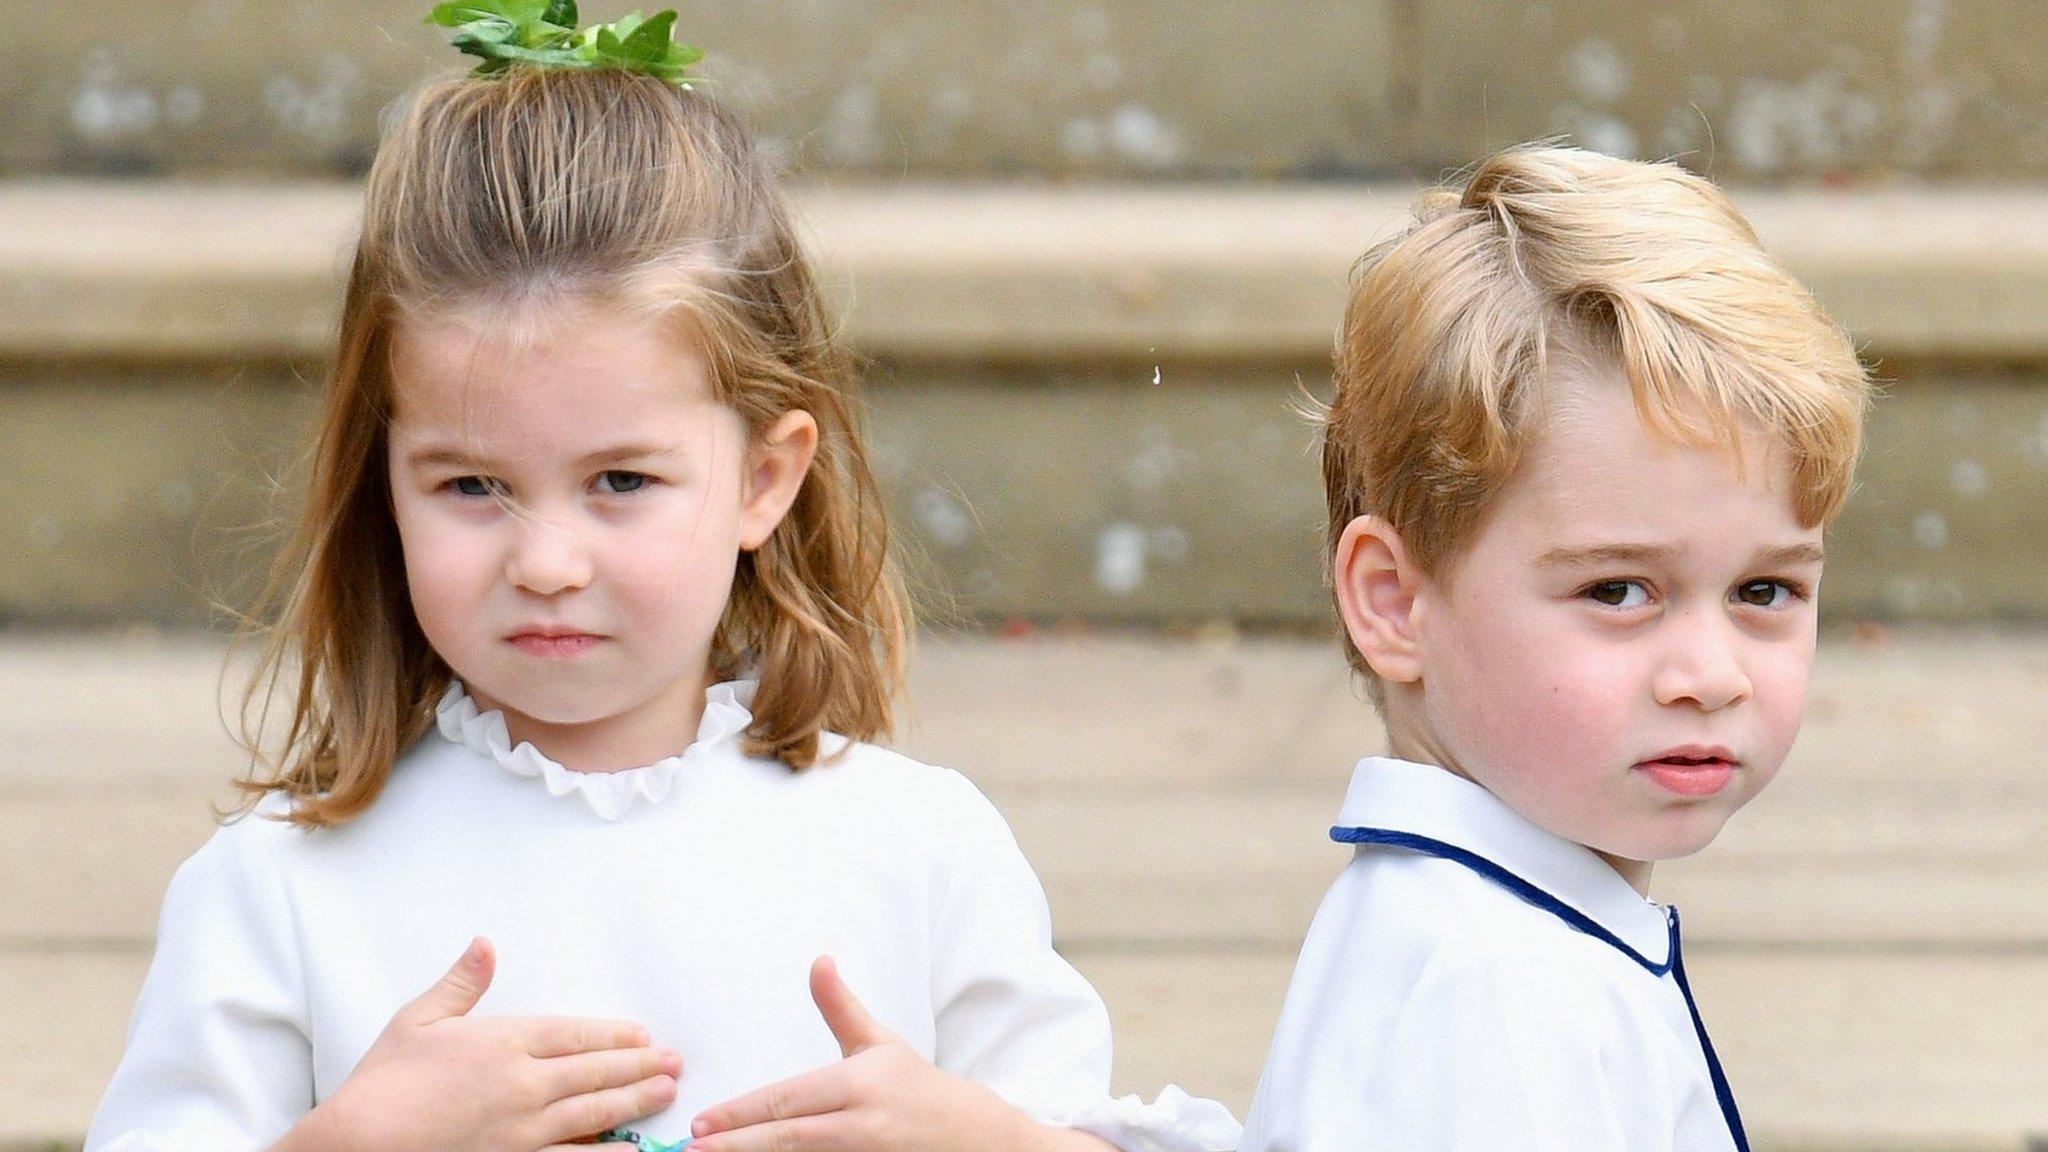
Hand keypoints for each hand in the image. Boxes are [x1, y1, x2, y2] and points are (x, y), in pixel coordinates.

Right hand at [281, 937, 681, 1151]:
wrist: (357, 1144)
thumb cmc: (382, 1085)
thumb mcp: (417, 1021)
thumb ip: (461, 983)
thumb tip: (485, 944)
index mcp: (502, 1043)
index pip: (574, 1035)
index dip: (614, 1035)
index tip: (642, 1035)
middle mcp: (522, 1085)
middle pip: (595, 1071)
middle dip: (639, 1065)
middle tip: (674, 1062)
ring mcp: (522, 1130)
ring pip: (594, 1112)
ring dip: (635, 1101)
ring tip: (666, 1093)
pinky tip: (632, 1149)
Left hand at [689, 957, 1107, 1151]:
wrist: (980, 1139)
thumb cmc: (918, 1090)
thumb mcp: (881, 1045)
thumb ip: (840, 1009)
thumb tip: (818, 961)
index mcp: (861, 1084)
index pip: (788, 1101)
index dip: (742, 1114)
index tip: (701, 1122)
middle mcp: (864, 1125)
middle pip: (789, 1139)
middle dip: (736, 1147)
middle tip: (691, 1151)